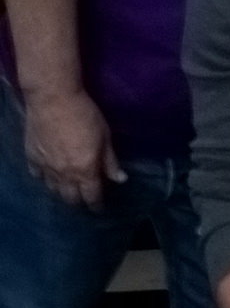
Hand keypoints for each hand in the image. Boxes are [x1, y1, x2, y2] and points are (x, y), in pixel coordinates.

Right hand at [24, 89, 125, 207]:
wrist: (53, 99)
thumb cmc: (85, 115)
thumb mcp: (105, 136)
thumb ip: (110, 161)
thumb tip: (120, 179)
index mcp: (85, 170)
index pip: (92, 197)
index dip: (96, 205)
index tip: (99, 208)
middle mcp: (64, 174)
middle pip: (70, 198)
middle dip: (79, 201)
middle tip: (84, 198)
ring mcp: (46, 167)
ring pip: (53, 189)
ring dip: (61, 190)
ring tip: (66, 187)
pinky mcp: (32, 157)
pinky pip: (37, 174)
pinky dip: (44, 176)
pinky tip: (48, 173)